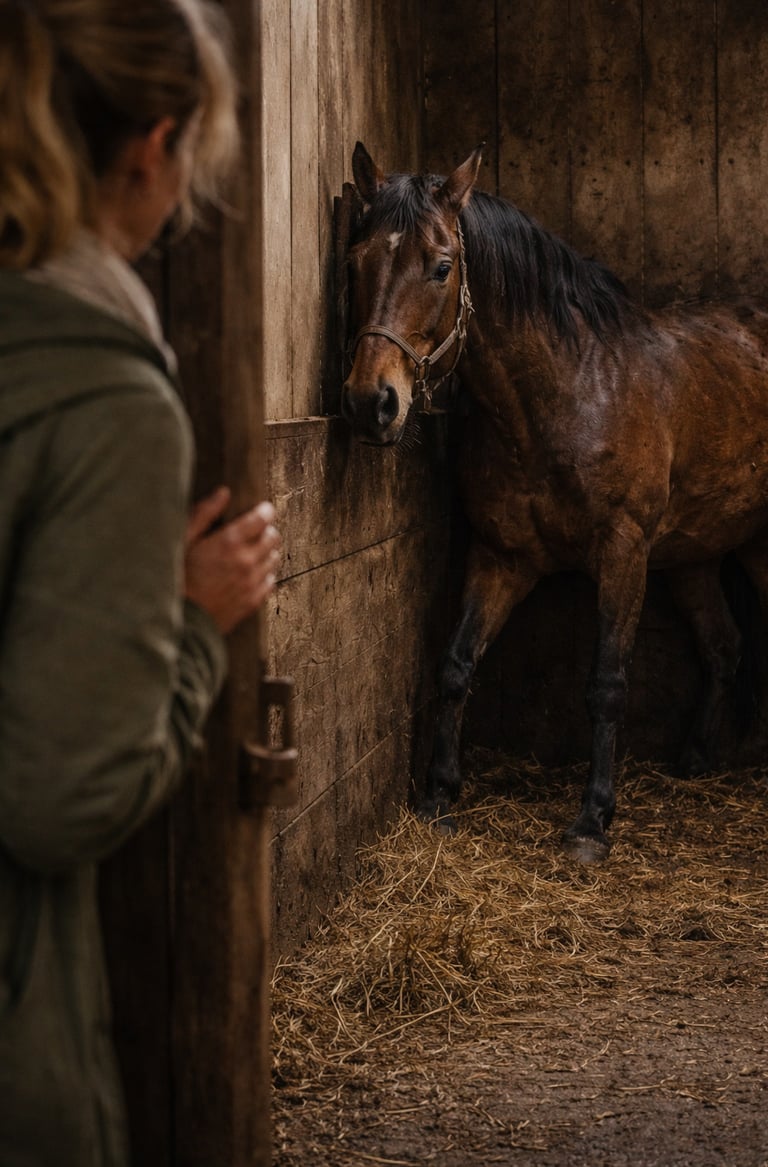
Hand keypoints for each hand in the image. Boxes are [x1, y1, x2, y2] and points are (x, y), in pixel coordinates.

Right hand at [184, 486, 281, 633]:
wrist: (180, 620)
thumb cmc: (176, 577)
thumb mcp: (183, 540)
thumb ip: (204, 514)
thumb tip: (223, 493)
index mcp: (229, 542)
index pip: (262, 518)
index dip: (265, 511)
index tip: (263, 510)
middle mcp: (246, 561)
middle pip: (274, 537)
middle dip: (267, 530)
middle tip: (255, 531)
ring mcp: (252, 583)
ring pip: (275, 558)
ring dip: (267, 551)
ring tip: (251, 552)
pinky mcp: (253, 600)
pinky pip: (271, 580)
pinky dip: (265, 573)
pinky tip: (250, 573)